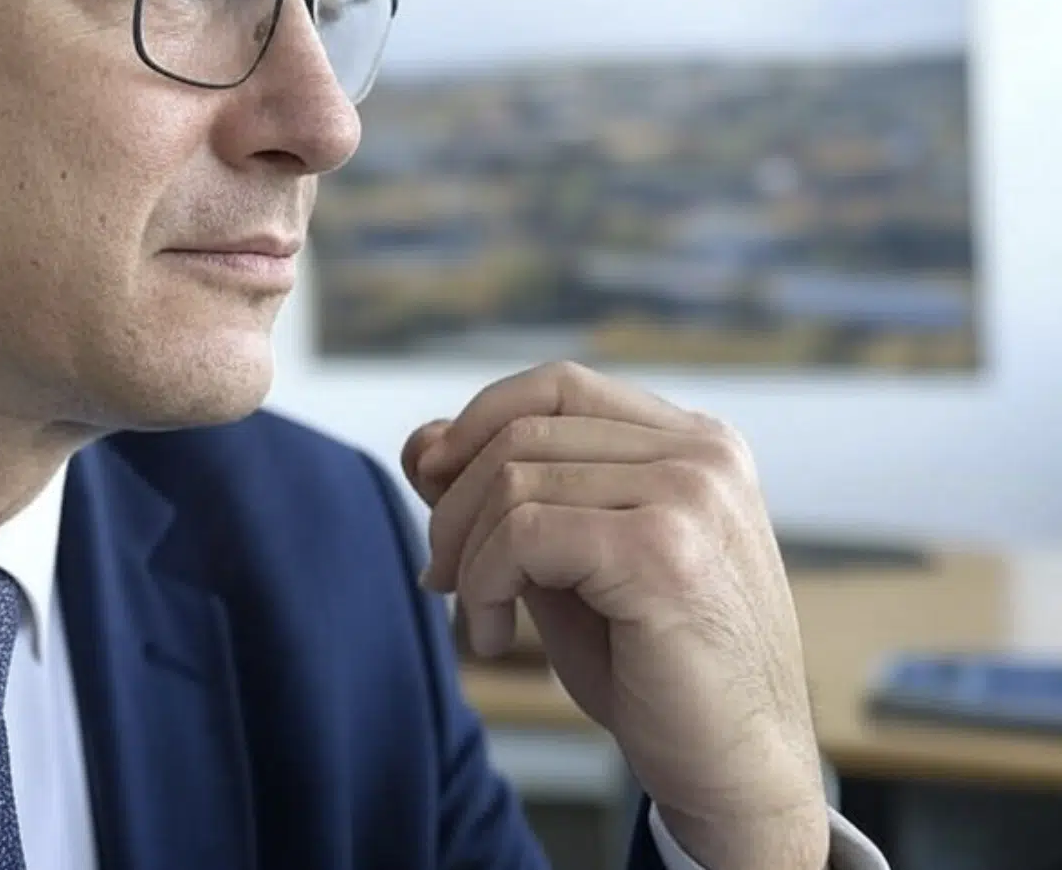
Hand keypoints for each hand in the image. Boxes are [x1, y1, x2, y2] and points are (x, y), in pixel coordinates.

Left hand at [402, 362, 829, 869]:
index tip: (431, 476)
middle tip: (438, 573)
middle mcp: (702, 455)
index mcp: (695, 444)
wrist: (739, 774)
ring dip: (468, 557)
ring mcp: (690, 495)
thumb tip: (422, 441)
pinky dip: (484, 584)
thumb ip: (508, 496)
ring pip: (513, 481)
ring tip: (482, 616)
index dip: (478, 419)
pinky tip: (497, 636)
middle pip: (523, 432)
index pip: (559, 385)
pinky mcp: (661, 549)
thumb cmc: (657, 671)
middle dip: (454, 504)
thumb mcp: (568, 564)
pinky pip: (522, 533)